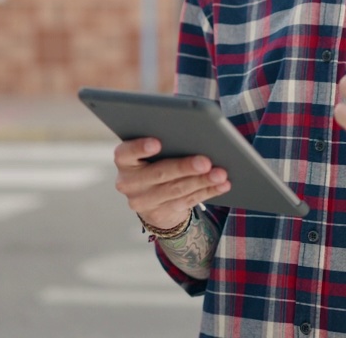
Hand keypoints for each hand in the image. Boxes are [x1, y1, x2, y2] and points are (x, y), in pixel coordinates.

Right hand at [112, 137, 230, 229]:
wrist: (150, 197)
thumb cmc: (154, 160)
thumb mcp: (150, 152)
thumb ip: (164, 141)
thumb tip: (194, 133)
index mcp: (124, 160)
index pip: (126, 153)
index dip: (140, 148)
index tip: (157, 143)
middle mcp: (129, 182)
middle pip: (159, 174)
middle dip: (185, 167)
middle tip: (205, 161)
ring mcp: (143, 201)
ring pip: (176, 190)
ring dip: (202, 181)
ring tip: (220, 173)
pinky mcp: (160, 213)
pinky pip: (188, 201)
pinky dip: (208, 191)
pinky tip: (222, 185)